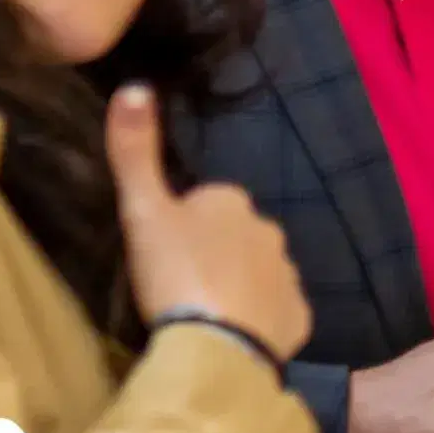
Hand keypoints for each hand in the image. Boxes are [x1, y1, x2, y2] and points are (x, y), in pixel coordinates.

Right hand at [109, 84, 311, 364]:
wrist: (214, 347)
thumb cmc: (175, 273)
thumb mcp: (143, 209)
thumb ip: (134, 151)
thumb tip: (134, 85)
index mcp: (231, 201)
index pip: (205, 204)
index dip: (181, 227)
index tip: (163, 254)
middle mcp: (269, 229)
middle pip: (235, 238)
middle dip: (215, 255)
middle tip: (181, 287)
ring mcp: (288, 275)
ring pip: (258, 273)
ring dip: (238, 287)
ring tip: (206, 317)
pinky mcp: (299, 317)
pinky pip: (277, 313)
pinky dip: (260, 321)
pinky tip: (234, 337)